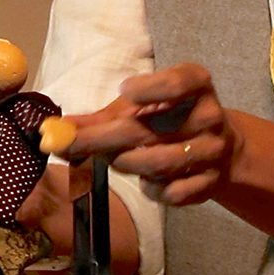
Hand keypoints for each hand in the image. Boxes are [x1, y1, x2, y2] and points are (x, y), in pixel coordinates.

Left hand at [54, 63, 236, 208]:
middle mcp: (209, 115)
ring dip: (126, 163)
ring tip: (114, 159)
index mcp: (195, 82)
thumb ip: (99, 118)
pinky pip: (173, 192)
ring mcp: (213, 151)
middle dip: (102, 139)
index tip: (124, 90)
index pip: (178, 82)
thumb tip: (55, 130)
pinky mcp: (211, 183)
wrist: (218, 149)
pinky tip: (145, 180)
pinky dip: (151, 189)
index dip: (151, 88)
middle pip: (152, 129)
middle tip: (69, 145)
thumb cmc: (167, 117)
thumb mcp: (139, 106)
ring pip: (160, 162)